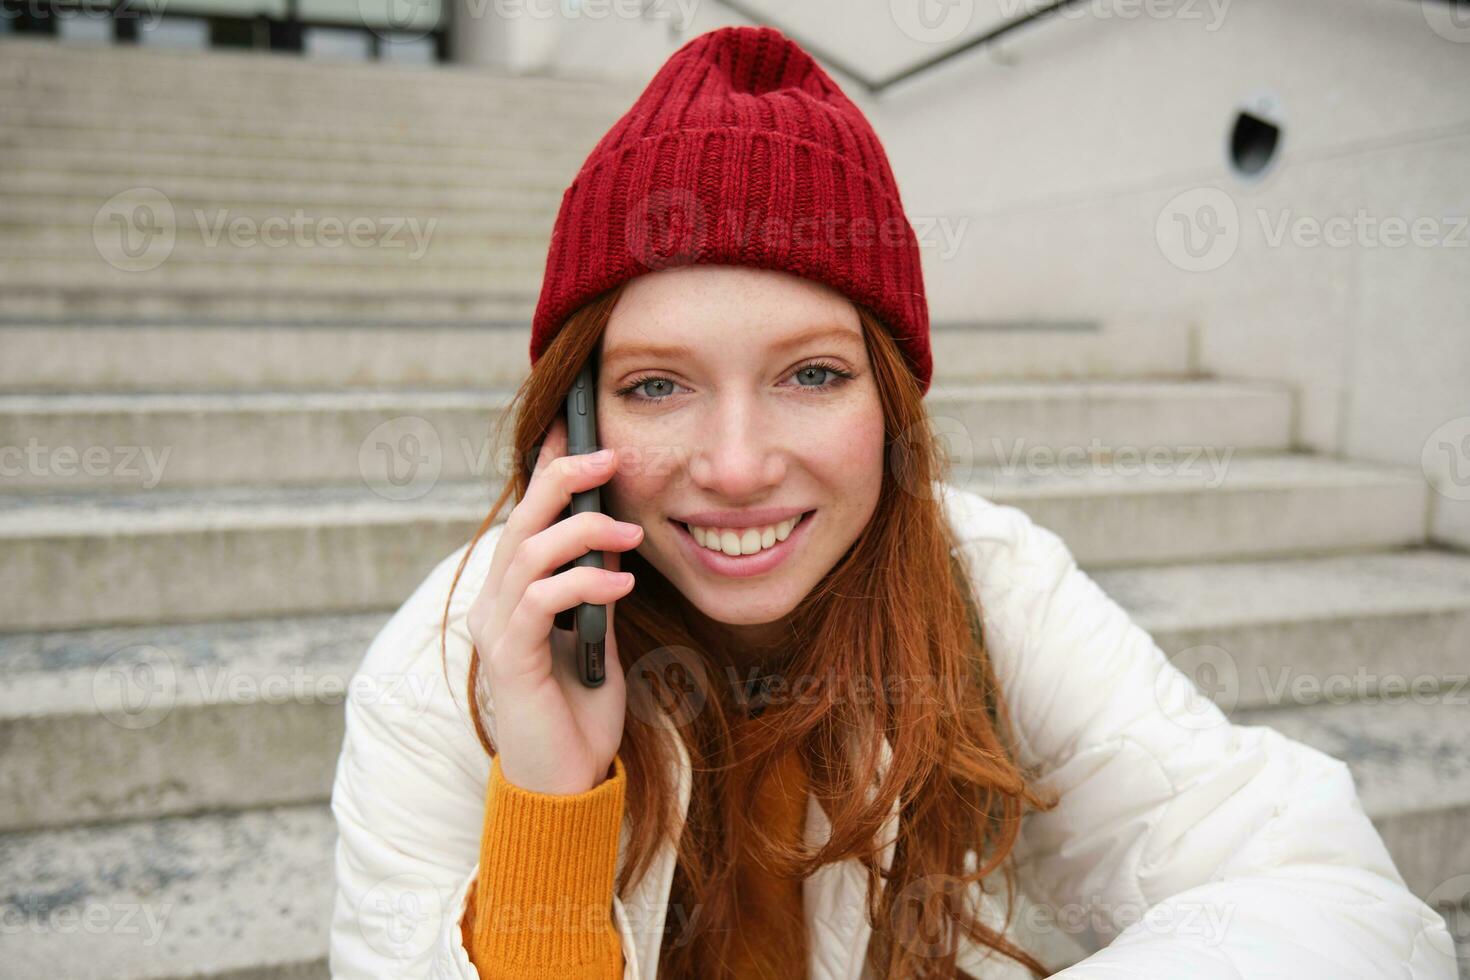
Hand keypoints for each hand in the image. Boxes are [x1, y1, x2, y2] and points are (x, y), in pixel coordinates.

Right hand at [465, 414, 640, 794]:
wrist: (566, 784)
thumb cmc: (580, 712)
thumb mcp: (596, 635)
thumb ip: (594, 589)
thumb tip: (612, 537)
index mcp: (512, 595)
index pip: (526, 519)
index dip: (547, 471)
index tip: (578, 432)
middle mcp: (494, 605)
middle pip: (520, 522)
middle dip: (563, 479)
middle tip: (608, 455)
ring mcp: (497, 631)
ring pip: (527, 553)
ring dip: (582, 532)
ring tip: (630, 534)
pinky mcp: (509, 660)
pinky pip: (540, 601)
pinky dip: (583, 583)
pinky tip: (620, 586)